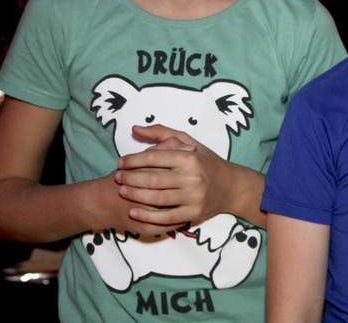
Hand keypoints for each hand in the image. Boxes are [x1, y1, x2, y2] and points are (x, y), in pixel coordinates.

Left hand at [114, 124, 231, 228]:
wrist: (230, 186)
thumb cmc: (206, 162)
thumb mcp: (189, 143)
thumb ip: (162, 134)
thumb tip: (135, 129)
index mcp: (189, 157)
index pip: (154, 157)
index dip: (133, 160)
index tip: (120, 162)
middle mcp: (192, 176)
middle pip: (153, 179)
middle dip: (130, 178)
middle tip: (116, 177)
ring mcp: (193, 196)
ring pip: (157, 198)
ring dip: (135, 196)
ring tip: (122, 191)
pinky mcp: (193, 213)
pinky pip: (166, 217)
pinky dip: (147, 216)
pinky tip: (133, 212)